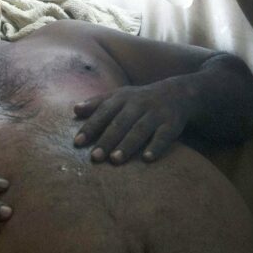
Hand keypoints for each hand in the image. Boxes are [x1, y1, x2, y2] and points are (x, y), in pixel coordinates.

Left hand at [73, 81, 198, 164]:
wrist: (177, 93)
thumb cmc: (139, 99)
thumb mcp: (119, 96)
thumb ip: (97, 103)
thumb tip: (75, 110)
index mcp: (122, 98)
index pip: (103, 112)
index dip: (90, 127)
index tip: (77, 142)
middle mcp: (138, 104)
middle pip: (120, 123)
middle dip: (107, 139)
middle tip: (95, 157)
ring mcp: (156, 113)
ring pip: (140, 129)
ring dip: (127, 144)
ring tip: (115, 160)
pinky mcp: (172, 123)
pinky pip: (164, 135)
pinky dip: (156, 146)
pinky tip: (147, 159)